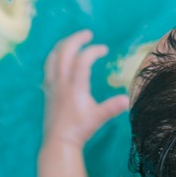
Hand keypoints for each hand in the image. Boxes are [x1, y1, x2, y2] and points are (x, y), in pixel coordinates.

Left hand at [42, 30, 129, 149]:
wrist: (58, 142)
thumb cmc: (80, 129)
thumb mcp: (98, 117)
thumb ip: (112, 107)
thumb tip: (127, 99)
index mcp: (75, 86)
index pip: (83, 60)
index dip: (93, 51)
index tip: (104, 49)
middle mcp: (61, 82)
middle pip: (64, 52)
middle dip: (76, 39)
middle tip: (88, 34)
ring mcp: (52, 86)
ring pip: (52, 57)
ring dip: (63, 46)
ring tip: (73, 41)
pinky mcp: (47, 91)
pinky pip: (48, 67)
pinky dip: (54, 58)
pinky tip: (60, 60)